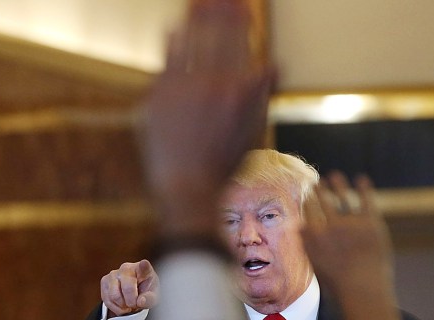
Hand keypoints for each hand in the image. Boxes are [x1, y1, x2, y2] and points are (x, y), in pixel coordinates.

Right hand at [100, 259, 158, 315]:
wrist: (135, 293)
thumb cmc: (146, 292)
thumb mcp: (154, 297)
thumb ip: (150, 299)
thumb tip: (140, 301)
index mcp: (143, 269)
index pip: (144, 267)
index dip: (144, 266)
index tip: (144, 264)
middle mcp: (127, 268)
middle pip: (127, 288)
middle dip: (131, 302)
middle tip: (135, 305)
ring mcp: (113, 274)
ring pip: (114, 296)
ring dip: (122, 306)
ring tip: (129, 306)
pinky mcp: (104, 281)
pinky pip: (107, 300)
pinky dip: (115, 308)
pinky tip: (121, 306)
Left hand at [141, 0, 275, 236]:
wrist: (186, 186)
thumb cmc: (223, 165)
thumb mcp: (252, 132)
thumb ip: (261, 95)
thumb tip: (274, 65)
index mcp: (236, 92)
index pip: (240, 45)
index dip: (240, 21)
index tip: (242, 5)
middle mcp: (210, 84)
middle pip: (215, 37)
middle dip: (219, 11)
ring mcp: (182, 88)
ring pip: (190, 43)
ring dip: (196, 19)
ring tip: (200, 2)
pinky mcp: (158, 95)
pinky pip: (167, 61)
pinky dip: (172, 42)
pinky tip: (175, 28)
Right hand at [302, 172, 394, 301]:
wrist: (363, 292)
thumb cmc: (339, 286)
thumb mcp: (316, 266)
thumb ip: (309, 245)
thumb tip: (300, 229)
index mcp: (313, 237)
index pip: (307, 211)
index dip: (306, 200)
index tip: (306, 193)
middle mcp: (329, 226)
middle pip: (321, 200)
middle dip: (318, 190)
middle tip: (316, 182)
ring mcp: (351, 223)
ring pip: (341, 195)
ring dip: (336, 184)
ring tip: (334, 176)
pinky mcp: (371, 223)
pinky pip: (366, 199)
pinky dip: (363, 187)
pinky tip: (361, 179)